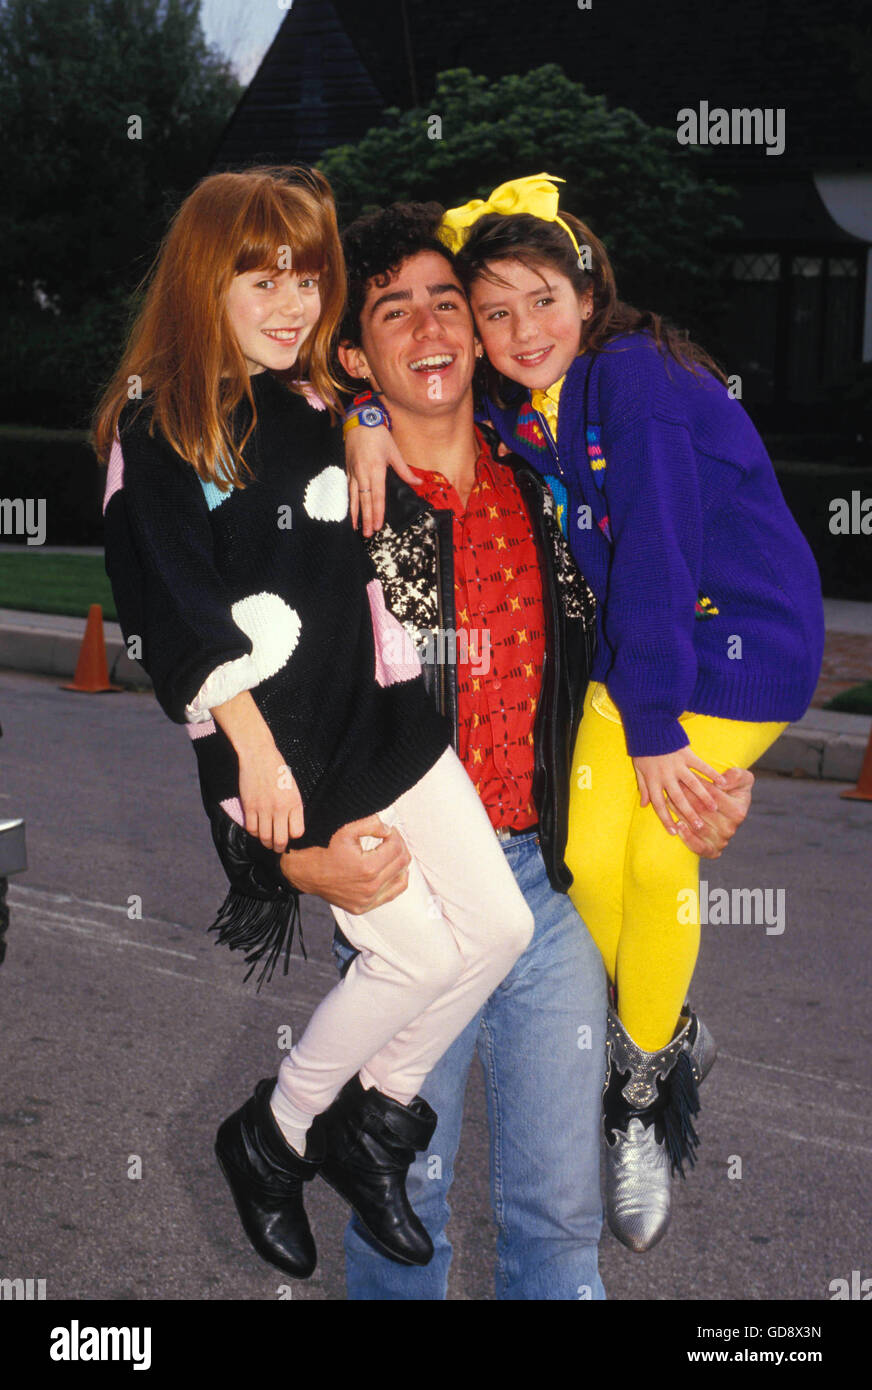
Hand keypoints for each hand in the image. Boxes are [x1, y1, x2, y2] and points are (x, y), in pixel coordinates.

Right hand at [237, 742, 304, 850]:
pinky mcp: (249, 806)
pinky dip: (253, 832)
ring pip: (264, 837)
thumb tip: (290, 826)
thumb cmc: (277, 770)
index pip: (297, 832)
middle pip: (280, 840)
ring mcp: (264, 808)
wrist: (259, 755)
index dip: (293, 836)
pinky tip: (256, 829)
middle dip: (279, 847)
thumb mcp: (293, 787)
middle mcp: (280, 807)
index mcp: (294, 802)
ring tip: (267, 841)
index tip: (289, 834)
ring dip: (265, 842)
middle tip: (277, 848)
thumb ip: (293, 806)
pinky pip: (251, 828)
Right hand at [279, 814, 411, 912]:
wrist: (305, 873)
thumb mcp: (345, 830)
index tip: (388, 830)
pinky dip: (396, 879)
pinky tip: (390, 869)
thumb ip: (371, 824)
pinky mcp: (364, 907)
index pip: (397, 847)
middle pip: (402, 862)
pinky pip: (392, 894)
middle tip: (390, 838)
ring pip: (401, 878)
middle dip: (399, 846)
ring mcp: (367, 900)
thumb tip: (388, 829)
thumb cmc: (324, 850)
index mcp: (368, 868)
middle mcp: (370, 887)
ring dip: (399, 862)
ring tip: (390, 852)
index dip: (395, 834)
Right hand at [345, 423, 419, 535]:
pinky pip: (349, 490)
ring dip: (356, 514)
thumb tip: (418, 484)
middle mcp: (363, 473)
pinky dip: (350, 503)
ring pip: (354, 497)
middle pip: (365, 500)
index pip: (378, 496)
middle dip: (367, 518)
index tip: (378, 525)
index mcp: (376, 469)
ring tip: (357, 528)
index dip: (377, 512)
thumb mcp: (394, 451)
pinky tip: (351, 512)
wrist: (359, 420)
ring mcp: (354, 472)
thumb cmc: (378, 435)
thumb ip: (404, 470)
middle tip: (368, 534)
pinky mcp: (348, 470)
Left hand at [633, 746, 726, 835]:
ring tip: (713, 808)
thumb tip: (644, 806)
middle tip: (699, 826)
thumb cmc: (643, 750)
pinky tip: (722, 782)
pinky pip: (701, 766)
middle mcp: (666, 775)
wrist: (649, 726)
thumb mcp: (638, 769)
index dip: (665, 819)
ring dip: (703, 796)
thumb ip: (644, 788)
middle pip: (678, 798)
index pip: (659, 805)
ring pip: (692, 784)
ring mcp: (678, 765)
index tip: (673, 832)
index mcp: (653, 780)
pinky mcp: (687, 754)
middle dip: (688, 813)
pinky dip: (712, 774)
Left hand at [675, 766, 753, 858]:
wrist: (724, 809)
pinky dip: (687, 837)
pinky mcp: (712, 852)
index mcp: (739, 811)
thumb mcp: (740, 777)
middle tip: (672, 787)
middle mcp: (731, 828)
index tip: (684, 776)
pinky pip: (698, 847)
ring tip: (668, 800)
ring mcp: (722, 841)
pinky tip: (678, 826)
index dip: (697, 784)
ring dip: (680, 812)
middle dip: (685, 796)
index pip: (712, 796)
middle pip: (702, 811)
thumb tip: (723, 783)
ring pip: (696, 826)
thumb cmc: (731, 789)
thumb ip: (735, 776)